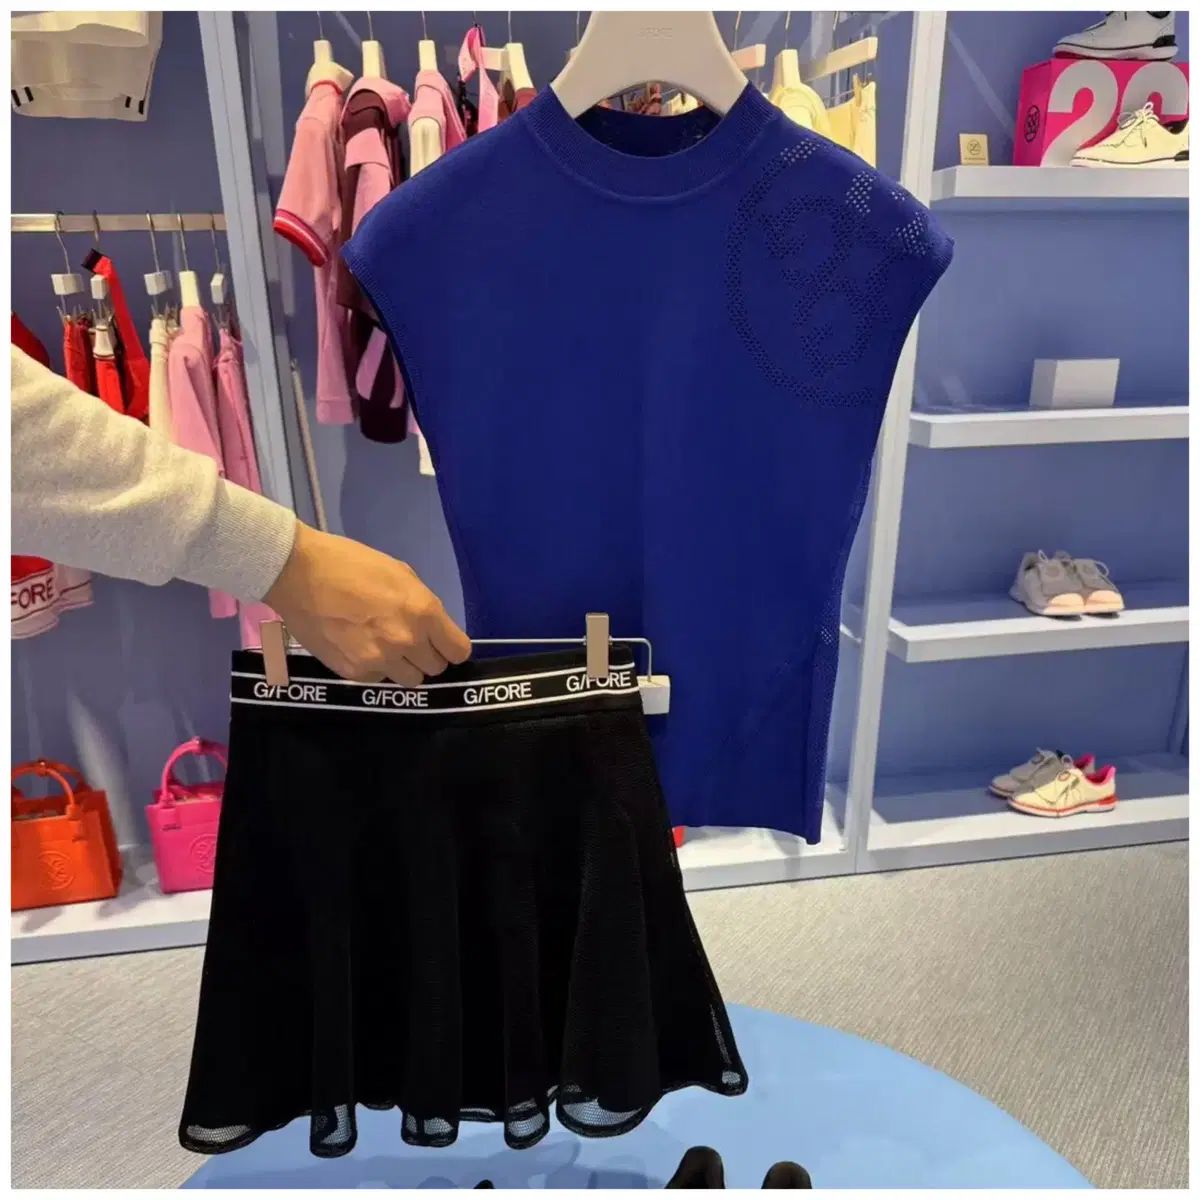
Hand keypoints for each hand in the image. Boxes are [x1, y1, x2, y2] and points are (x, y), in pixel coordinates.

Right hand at [264, 523, 470, 685]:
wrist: (299, 573)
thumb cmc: (351, 564)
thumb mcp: (400, 573)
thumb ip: (422, 605)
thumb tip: (432, 628)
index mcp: (423, 612)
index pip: (458, 652)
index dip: (451, 647)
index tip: (442, 643)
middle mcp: (407, 641)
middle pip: (435, 669)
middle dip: (427, 655)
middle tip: (409, 641)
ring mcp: (379, 660)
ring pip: (408, 679)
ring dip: (403, 666)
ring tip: (384, 646)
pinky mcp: (353, 673)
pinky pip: (377, 679)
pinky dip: (374, 668)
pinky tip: (360, 648)